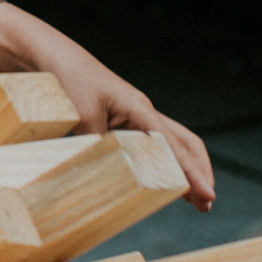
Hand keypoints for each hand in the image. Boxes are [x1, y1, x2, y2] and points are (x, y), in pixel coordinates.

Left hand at [55, 58, 215, 208]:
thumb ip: (98, 145)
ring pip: (172, 145)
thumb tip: (106, 176)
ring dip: (184, 171)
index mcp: (139, 108)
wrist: (54, 56)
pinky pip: (151, 146)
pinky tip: (162, 182)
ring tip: (193, 201)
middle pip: (184, 143)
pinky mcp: (121, 122)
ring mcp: (134, 117)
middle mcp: (143, 112)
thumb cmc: (69, 79)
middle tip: (206, 205)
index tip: (208, 196)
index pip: (174, 145)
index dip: (192, 173)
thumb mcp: (82, 115)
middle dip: (199, 173)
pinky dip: (162, 165)